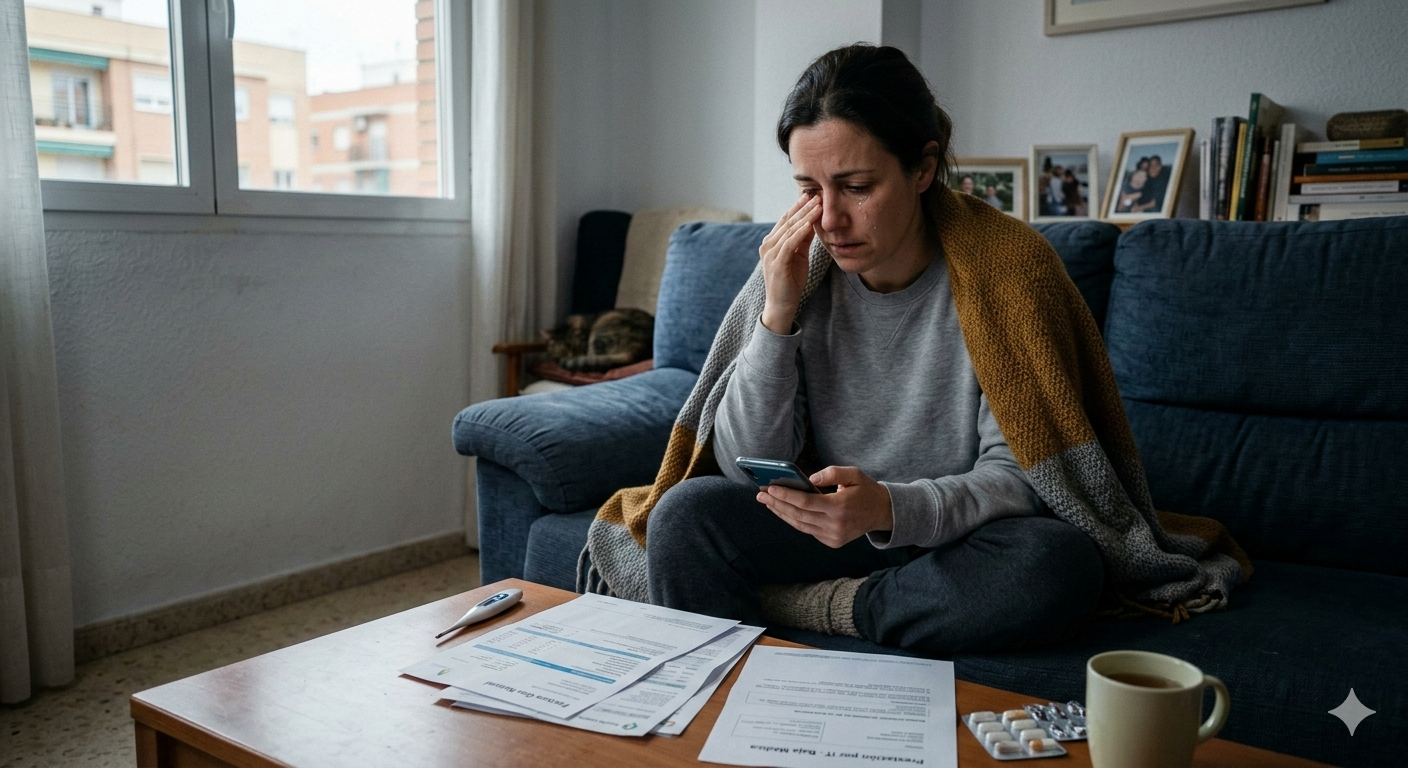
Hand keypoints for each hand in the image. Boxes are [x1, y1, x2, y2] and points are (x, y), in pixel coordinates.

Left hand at [756, 466, 892, 547]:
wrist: (882, 513)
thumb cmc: (866, 490)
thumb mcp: (854, 474)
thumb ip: (832, 473)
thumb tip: (809, 478)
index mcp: (840, 507)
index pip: (806, 502)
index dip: (786, 495)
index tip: (770, 488)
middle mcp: (835, 525)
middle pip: (798, 515)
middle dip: (777, 503)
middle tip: (760, 494)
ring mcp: (833, 536)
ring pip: (800, 524)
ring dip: (781, 513)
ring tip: (767, 502)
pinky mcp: (832, 542)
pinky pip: (808, 530)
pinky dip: (794, 520)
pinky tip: (783, 510)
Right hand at [758, 194, 820, 334]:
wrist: (781, 305)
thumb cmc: (790, 282)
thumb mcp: (799, 256)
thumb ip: (803, 239)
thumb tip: (812, 221)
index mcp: (772, 242)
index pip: (786, 219)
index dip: (799, 206)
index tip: (812, 195)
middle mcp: (768, 245)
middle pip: (787, 221)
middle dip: (803, 207)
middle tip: (817, 194)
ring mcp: (770, 253)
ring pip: (789, 229)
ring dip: (804, 216)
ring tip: (817, 205)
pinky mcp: (776, 263)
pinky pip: (789, 243)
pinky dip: (800, 232)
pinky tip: (810, 223)